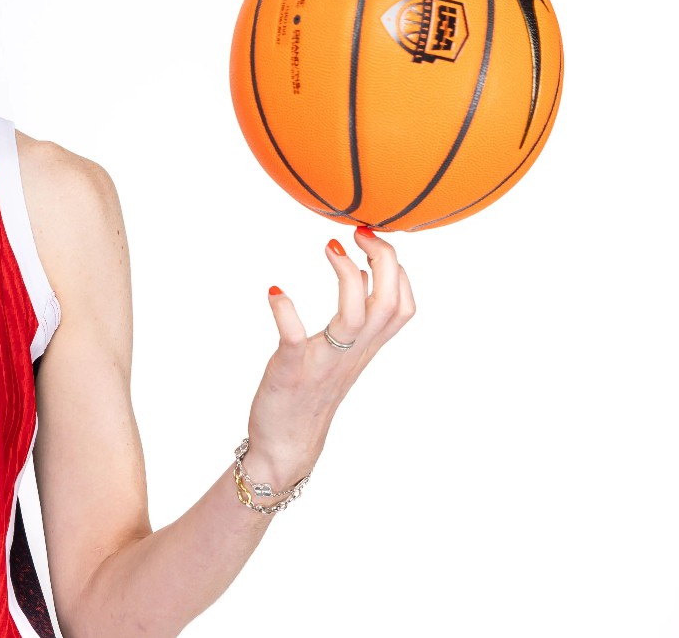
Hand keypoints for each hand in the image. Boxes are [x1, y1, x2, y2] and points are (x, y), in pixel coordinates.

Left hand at [243, 227, 416, 486]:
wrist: (287, 445)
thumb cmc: (311, 394)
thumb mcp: (343, 353)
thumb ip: (356, 318)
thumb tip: (362, 273)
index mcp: (365, 348)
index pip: (404, 306)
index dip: (398, 269)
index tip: (374, 240)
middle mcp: (352, 353)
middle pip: (389, 303)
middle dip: (384, 260)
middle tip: (359, 232)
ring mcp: (324, 362)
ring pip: (354, 317)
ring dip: (346, 276)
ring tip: (329, 247)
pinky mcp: (291, 372)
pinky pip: (293, 338)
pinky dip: (285, 311)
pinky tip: (275, 291)